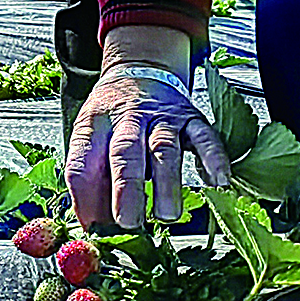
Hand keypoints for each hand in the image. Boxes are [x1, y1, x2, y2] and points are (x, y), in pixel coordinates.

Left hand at [66, 26, 230, 231]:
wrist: (140, 72)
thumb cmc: (114, 118)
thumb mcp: (91, 139)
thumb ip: (90, 183)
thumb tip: (95, 229)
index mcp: (94, 125)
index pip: (83, 159)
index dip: (85, 196)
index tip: (94, 226)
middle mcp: (128, 119)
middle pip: (125, 152)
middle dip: (127, 189)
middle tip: (128, 222)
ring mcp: (161, 117)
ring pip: (164, 148)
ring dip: (166, 183)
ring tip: (166, 215)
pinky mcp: (192, 118)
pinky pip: (204, 138)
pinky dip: (212, 159)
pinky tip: (216, 183)